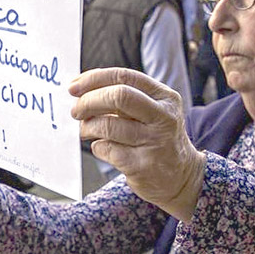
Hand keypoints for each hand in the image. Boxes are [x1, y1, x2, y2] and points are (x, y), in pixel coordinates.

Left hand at [69, 68, 205, 222]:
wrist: (181, 177)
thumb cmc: (155, 137)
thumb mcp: (151, 111)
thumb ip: (122, 96)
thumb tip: (80, 88)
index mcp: (165, 97)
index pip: (124, 77)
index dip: (94, 79)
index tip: (73, 87)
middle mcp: (164, 117)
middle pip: (118, 96)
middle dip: (88, 101)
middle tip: (75, 110)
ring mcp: (155, 142)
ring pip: (108, 125)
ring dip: (87, 126)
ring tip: (85, 130)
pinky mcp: (142, 166)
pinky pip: (106, 149)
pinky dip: (97, 147)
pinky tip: (102, 147)